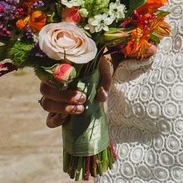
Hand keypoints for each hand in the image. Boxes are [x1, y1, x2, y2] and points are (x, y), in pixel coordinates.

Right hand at [37, 44, 156, 127]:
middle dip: (62, 97)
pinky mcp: (61, 110)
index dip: (59, 80)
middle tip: (83, 100)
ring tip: (81, 108)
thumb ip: (112, 68)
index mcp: (64, 65)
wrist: (107, 79)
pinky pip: (50, 119)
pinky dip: (56, 120)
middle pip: (45, 90)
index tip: (78, 86)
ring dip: (61, 107)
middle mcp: (57, 80)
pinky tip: (67, 120)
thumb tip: (138, 62)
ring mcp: (57, 95)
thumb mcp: (109, 64)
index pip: (48, 71)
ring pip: (45, 104)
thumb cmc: (105, 66)